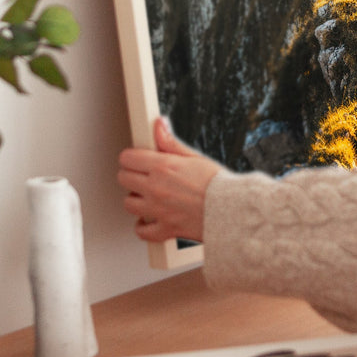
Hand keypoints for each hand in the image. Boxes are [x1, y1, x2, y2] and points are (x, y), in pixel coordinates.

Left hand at [117, 116, 221, 243]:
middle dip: (131, 175)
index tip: (137, 159)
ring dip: (136, 199)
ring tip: (148, 196)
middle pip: (123, 179)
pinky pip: (142, 231)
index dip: (132, 157)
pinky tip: (149, 219)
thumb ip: (171, 142)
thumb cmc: (218, 184)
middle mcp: (156, 188)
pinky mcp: (165, 228)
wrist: (232, 210)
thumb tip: (159, 125)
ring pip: (128, 204)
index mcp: (163, 167)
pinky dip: (143, 226)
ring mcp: (158, 210)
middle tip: (143, 176)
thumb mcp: (194, 157)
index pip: (128, 158)